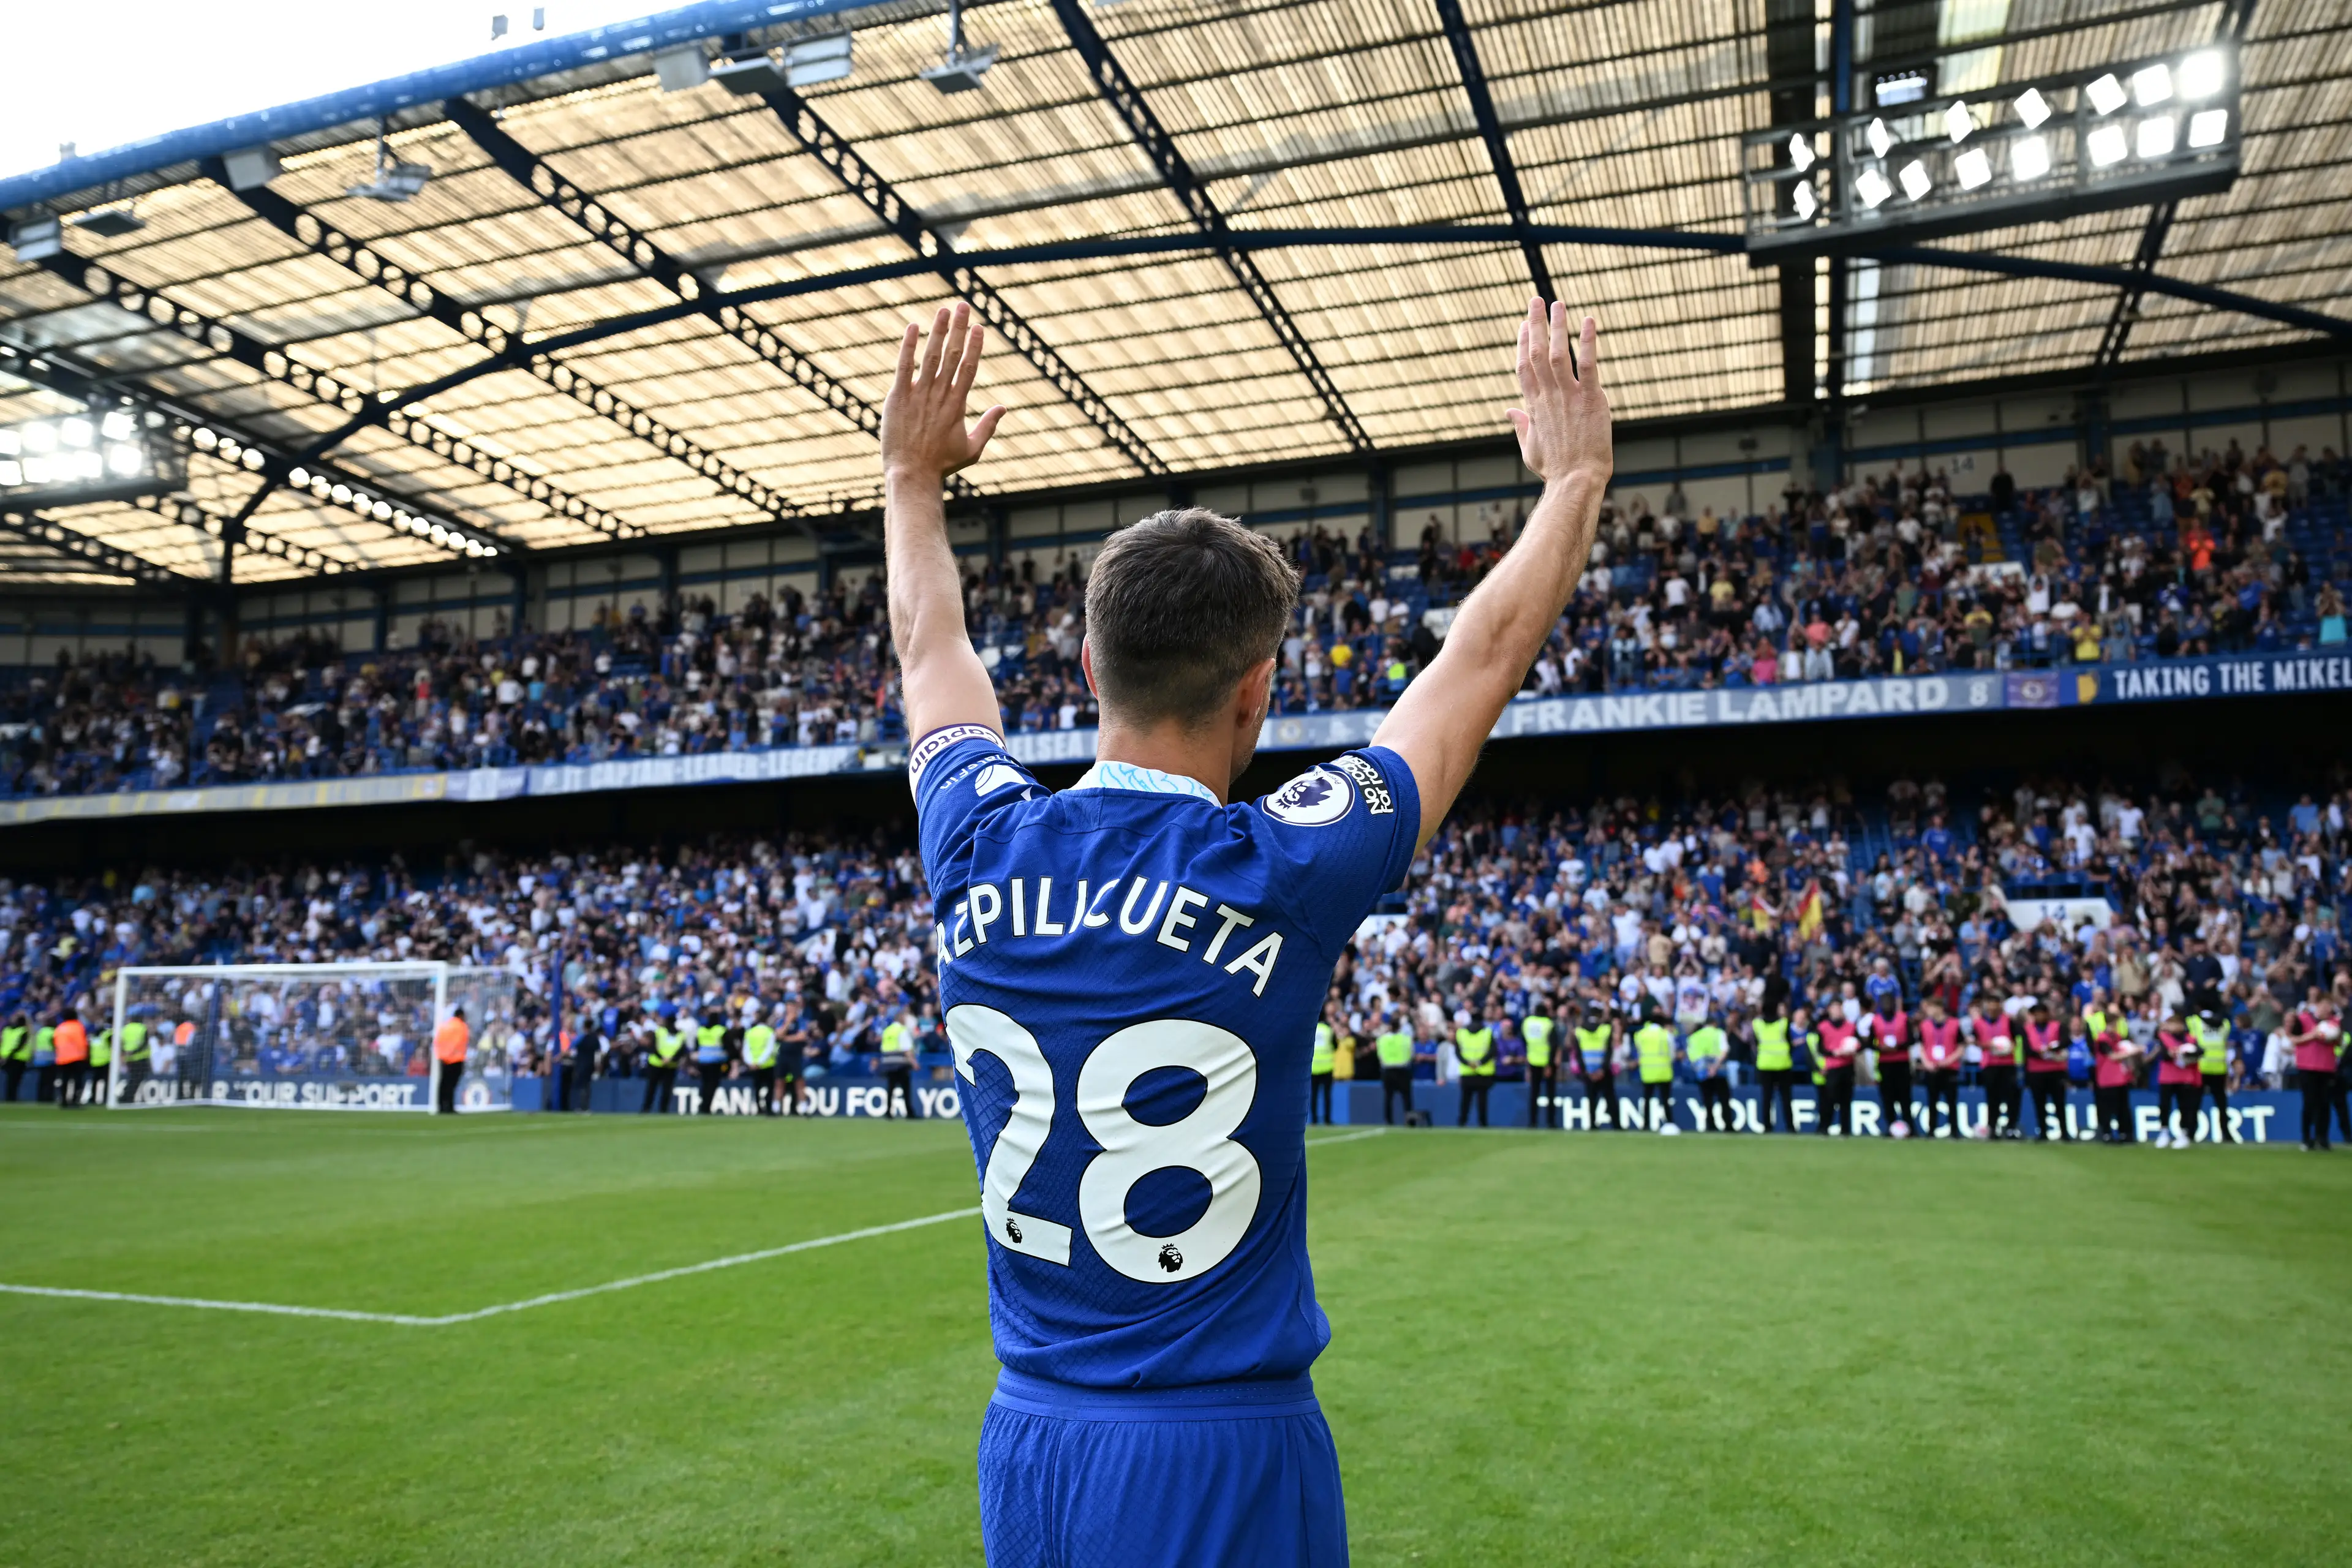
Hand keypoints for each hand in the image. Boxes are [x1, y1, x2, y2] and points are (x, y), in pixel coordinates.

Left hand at [881, 302, 1005, 480]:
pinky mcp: (899, 396)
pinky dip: (909, 346)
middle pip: (953, 355)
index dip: (975, 345)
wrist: (912, 474)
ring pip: (931, 355)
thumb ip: (989, 426)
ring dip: (939, 331)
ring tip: (945, 310)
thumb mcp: (972, 449)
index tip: (979, 327)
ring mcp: (919, 394)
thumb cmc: (942, 464)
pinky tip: (914, 326)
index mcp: (958, 404)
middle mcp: (941, 395)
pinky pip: (904, 366)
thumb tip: (1004, 408)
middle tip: (964, 306)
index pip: (969, 368)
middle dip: (960, 329)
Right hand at [1506, 300, 1609, 485]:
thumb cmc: (1555, 468)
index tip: (1525, 324)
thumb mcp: (1530, 448)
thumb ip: (1521, 425)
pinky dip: (1588, 341)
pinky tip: (1588, 321)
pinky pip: (1589, 364)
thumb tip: (1510, 411)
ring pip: (1559, 353)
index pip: (1524, 367)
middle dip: (1536, 324)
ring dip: (1558, 326)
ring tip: (1558, 304)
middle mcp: (1548, 397)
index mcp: (1534, 407)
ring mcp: (1568, 396)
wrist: (1576, 480)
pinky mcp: (1591, 399)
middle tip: (1536, 300)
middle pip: (1537, 353)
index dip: (1523, 343)